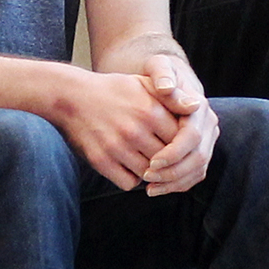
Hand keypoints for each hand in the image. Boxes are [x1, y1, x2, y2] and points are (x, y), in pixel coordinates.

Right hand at [47, 68, 180, 191]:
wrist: (71, 96)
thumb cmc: (113, 90)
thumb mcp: (143, 85)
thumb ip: (171, 97)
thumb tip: (197, 108)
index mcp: (149, 111)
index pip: (180, 140)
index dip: (180, 144)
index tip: (174, 141)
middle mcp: (135, 130)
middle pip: (166, 160)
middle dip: (167, 160)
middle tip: (162, 155)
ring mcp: (117, 147)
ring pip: (149, 175)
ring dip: (150, 172)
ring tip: (144, 159)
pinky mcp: (101, 160)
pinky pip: (128, 183)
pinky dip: (130, 178)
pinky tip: (128, 166)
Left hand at [136, 54, 217, 195]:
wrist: (168, 81)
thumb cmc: (158, 74)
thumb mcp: (158, 66)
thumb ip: (162, 74)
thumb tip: (166, 88)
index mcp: (199, 108)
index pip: (192, 137)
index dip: (173, 153)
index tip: (151, 162)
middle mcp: (208, 125)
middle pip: (198, 157)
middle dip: (173, 172)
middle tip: (148, 178)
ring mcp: (207, 140)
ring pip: (198, 169)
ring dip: (174, 182)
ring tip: (150, 189)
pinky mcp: (200, 151)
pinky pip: (194, 174)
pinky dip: (177, 184)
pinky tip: (157, 189)